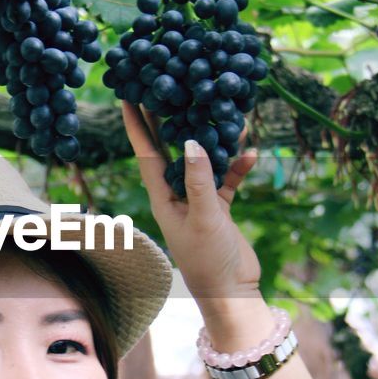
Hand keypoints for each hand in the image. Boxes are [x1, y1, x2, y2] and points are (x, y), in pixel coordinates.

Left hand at [121, 101, 261, 309]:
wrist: (231, 291)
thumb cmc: (208, 259)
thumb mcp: (203, 217)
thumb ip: (199, 180)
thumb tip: (194, 142)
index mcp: (161, 196)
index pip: (145, 153)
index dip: (137, 124)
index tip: (127, 96)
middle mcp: (175, 194)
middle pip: (169, 149)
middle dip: (167, 119)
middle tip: (165, 86)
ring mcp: (197, 199)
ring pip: (201, 159)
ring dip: (211, 139)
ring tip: (217, 111)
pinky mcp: (219, 206)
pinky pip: (226, 177)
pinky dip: (237, 166)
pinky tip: (250, 153)